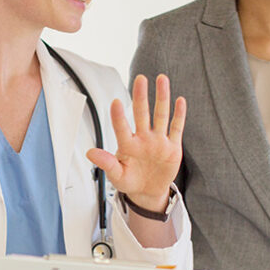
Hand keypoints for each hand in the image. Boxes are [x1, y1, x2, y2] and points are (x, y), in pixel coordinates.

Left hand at [86, 74, 185, 212]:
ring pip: (161, 115)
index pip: (121, 128)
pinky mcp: (172, 147)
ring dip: (162, 97)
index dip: (118, 117)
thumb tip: (89, 153)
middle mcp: (143, 138)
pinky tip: (179, 100)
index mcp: (128, 145)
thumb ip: (106, 163)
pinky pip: (176, 128)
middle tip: (140, 79)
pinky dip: (179, 115)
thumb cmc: (129, 181)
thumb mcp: (117, 176)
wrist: (148, 191)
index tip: (115, 102)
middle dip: (141, 96)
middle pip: (142, 114)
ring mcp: (158, 141)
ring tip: (161, 79)